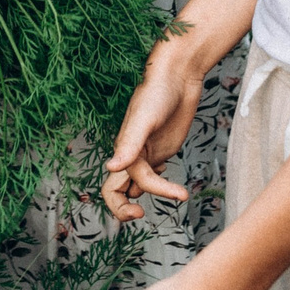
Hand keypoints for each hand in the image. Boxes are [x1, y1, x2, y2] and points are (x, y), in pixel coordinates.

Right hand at [97, 39, 207, 221]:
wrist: (179, 75)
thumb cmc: (157, 90)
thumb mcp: (144, 118)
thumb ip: (129, 144)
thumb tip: (111, 168)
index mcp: (123, 149)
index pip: (115, 188)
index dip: (121, 205)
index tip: (140, 213)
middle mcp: (133, 155)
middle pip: (121, 191)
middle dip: (128, 208)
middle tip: (144, 214)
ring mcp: (147, 153)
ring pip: (140, 185)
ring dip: (155, 194)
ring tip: (178, 193)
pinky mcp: (162, 149)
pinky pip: (155, 174)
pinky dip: (163, 183)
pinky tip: (174, 178)